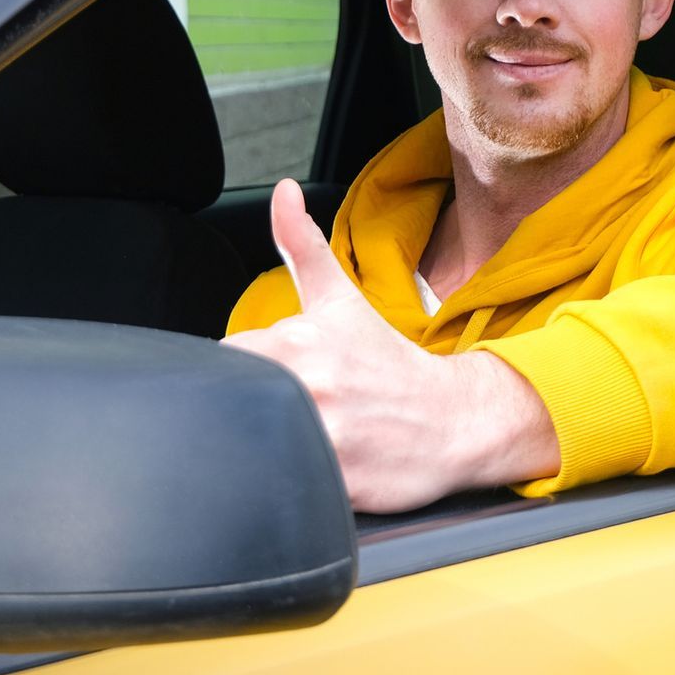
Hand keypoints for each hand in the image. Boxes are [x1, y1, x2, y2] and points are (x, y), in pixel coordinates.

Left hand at [222, 179, 559, 511]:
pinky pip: (282, 483)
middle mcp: (307, 387)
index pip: (221, 364)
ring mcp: (322, 437)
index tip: (272, 379)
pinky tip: (308, 469)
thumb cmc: (389, 363)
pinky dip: (284, 479)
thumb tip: (282, 192)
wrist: (454, 420)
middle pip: (231, 404)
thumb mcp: (341, 302)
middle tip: (291, 411)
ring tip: (301, 438)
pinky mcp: (335, 483)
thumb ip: (302, 247)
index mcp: (296, 342)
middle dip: (250, 409)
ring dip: (262, 443)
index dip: (239, 374)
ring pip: (251, 443)